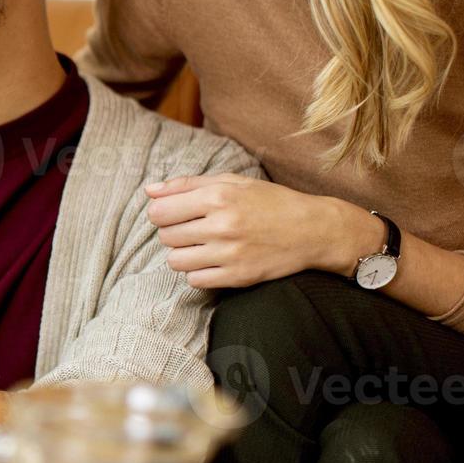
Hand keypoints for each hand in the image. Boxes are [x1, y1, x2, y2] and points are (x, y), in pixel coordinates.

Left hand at [145, 174, 384, 288]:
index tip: (175, 214)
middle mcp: (222, 225)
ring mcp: (229, 254)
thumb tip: (149, 191)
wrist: (314, 230)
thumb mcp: (232, 182)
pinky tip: (213, 262)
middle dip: (174, 233)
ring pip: (175, 261)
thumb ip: (187, 185)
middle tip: (194, 229)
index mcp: (218, 197)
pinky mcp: (238, 277)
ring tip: (202, 246)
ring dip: (183, 254)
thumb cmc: (269, 202)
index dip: (162, 213)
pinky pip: (194, 280)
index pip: (159, 212)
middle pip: (166, 237)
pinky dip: (198, 273)